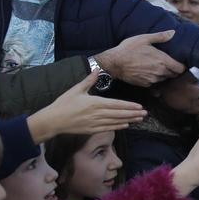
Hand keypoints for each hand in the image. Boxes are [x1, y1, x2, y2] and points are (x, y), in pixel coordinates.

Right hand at [26, 72, 146, 142]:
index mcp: (94, 102)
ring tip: (139, 119)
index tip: (139, 106)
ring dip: (128, 120)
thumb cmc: (64, 104)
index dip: (129, 106)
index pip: (116, 104)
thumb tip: (97, 69)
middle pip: (119, 114)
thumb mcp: (76, 89)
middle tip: (145, 113)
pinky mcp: (92, 130)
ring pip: (116, 122)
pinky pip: (108, 128)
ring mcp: (95, 123)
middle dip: (133, 113)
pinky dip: (118, 126)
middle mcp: (97, 114)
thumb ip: (88, 80)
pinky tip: (126, 125)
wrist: (54, 120)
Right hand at [93, 31, 184, 86]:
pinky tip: (148, 71)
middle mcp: (160, 72)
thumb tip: (173, 32)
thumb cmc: (129, 49)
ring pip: (164, 79)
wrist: (114, 63)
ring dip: (164, 74)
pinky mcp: (146, 85)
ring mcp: (153, 79)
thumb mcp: (144, 39)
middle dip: (173, 70)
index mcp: (162, 60)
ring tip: (157, 67)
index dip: (181, 66)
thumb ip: (160, 37)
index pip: (180, 68)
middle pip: (174, 74)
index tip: (179, 62)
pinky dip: (154, 78)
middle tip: (169, 63)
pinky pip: (155, 82)